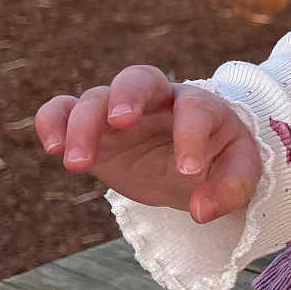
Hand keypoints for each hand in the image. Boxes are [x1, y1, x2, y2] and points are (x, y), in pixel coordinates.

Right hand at [36, 65, 261, 222]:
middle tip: (121, 122)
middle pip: (139, 78)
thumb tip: (202, 210)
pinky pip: (62, 110)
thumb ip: (230, 189)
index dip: (192, 136)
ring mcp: (120, 112)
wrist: (192, 165)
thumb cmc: (219, 162)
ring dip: (83, 126)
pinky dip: (51, 121)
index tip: (188, 172)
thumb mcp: (238, 175)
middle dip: (128, 95)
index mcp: (200, 106)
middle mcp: (158, 100)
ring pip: (95, 99)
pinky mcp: (92, 129)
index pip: (195, 109)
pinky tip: (53, 148)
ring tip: (78, 166)